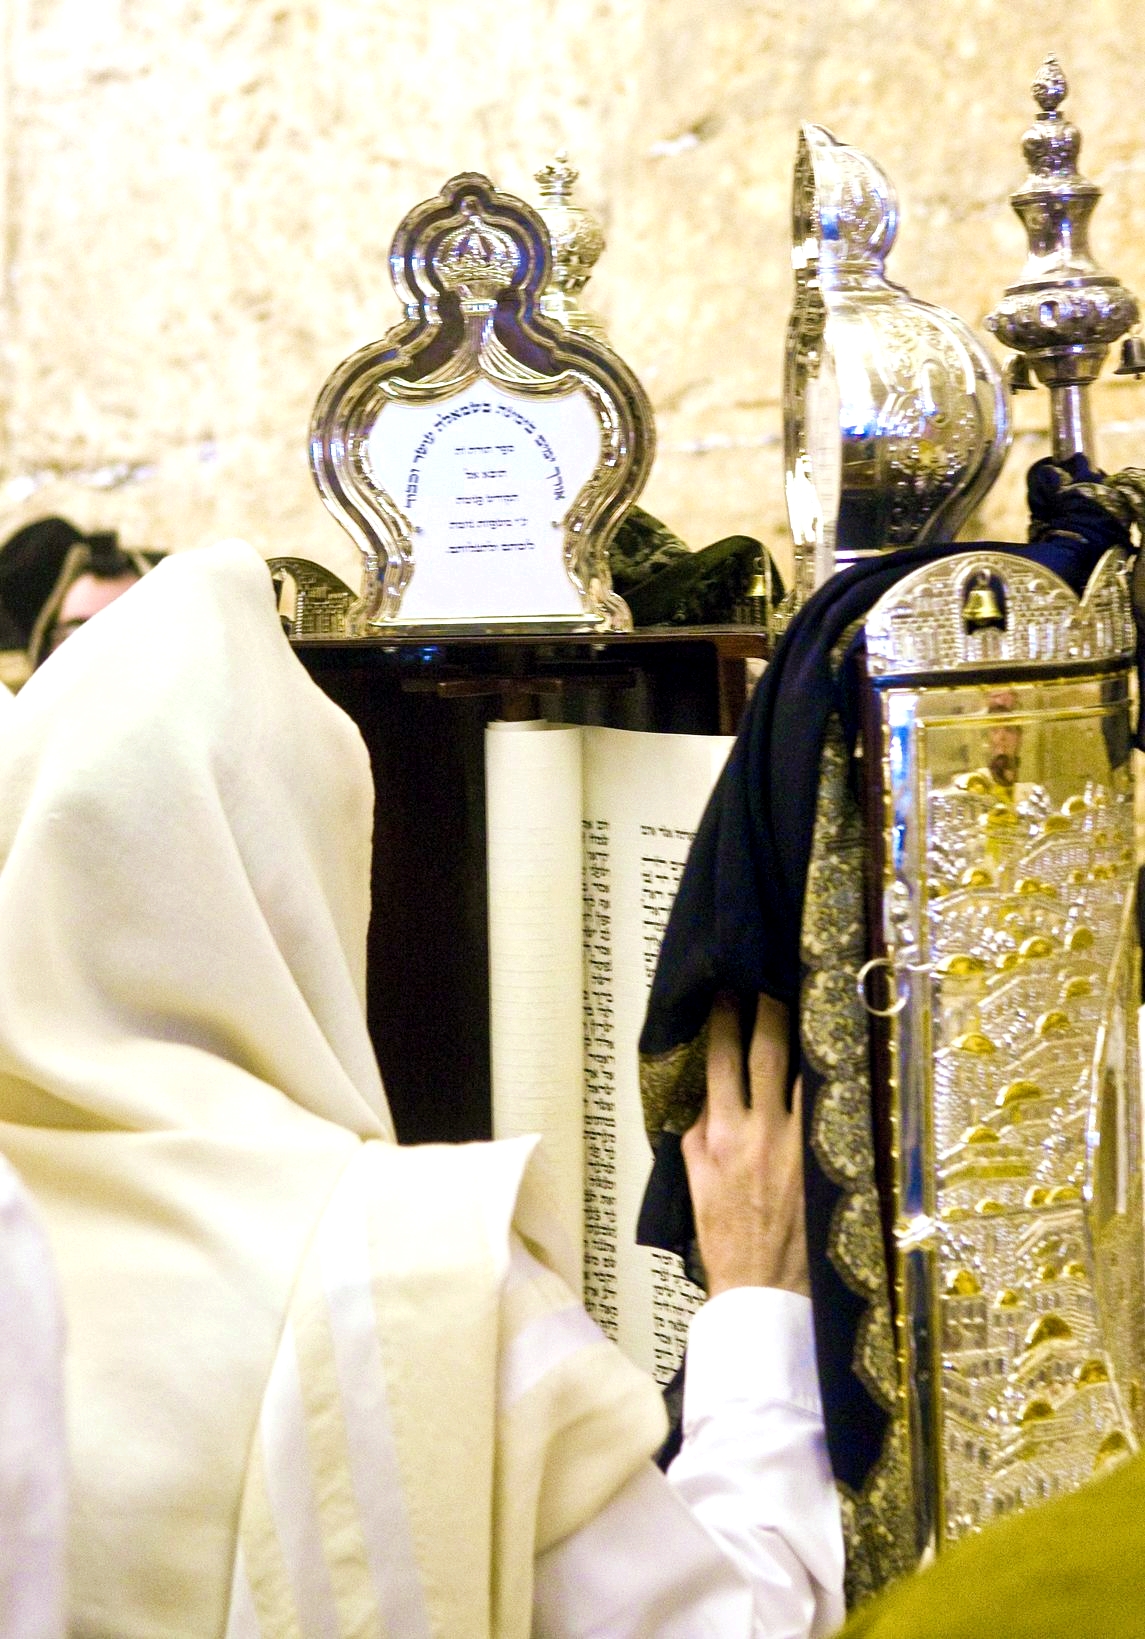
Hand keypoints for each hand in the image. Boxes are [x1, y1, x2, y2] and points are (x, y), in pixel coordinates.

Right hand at [682, 993, 809, 1297]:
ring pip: (805, 1072)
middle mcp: (762, 1131)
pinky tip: (839, 1055)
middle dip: (768, 1009)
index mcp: (721, 1135)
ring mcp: (800, 1143)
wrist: (763, 1290)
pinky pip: (830, 1106)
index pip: (720, 1060)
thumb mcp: (695, 1187)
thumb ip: (698, 1139)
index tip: (726, 992)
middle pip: (766, 1052)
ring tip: (811, 1002)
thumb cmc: (726, 1242)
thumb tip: (705, 1101)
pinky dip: (832, 1078)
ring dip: (806, 1035)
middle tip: (771, 978)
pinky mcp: (827, 1160)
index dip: (723, 1020)